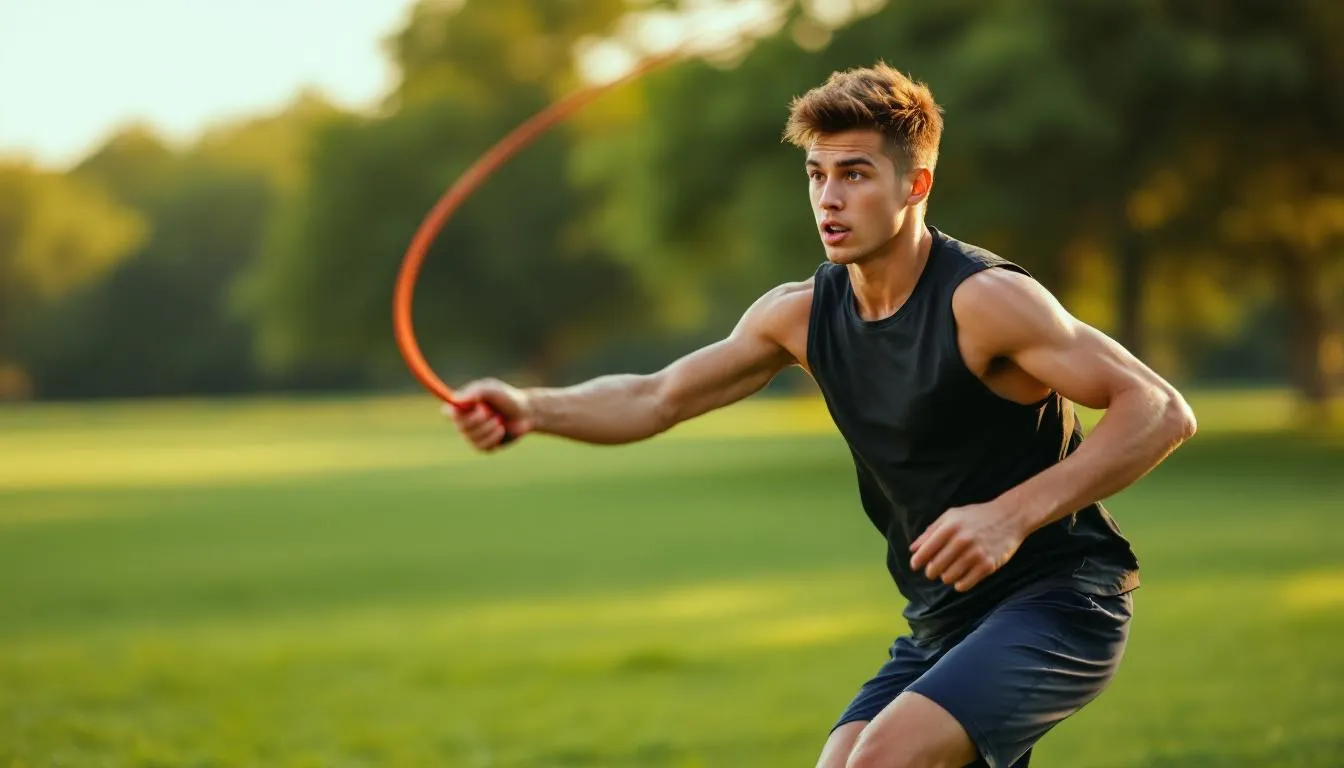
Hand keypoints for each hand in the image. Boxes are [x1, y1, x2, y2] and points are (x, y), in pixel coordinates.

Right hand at [444, 378, 534, 451]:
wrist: (525, 413)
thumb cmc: (507, 398)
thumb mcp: (492, 389)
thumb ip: (475, 392)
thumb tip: (456, 400)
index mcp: (463, 405)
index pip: (447, 412)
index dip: (452, 413)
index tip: (461, 410)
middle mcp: (464, 421)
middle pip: (459, 426)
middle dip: (477, 420)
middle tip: (490, 412)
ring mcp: (473, 435)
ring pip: (471, 438)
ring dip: (488, 428)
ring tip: (499, 420)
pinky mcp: (483, 446)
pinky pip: (482, 447)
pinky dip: (493, 438)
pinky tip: (501, 431)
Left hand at [909, 500, 1026, 591]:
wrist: (1010, 517)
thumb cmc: (977, 516)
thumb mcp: (952, 516)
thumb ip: (931, 531)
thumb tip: (913, 549)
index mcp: (950, 527)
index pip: (925, 552)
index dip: (917, 562)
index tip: (916, 565)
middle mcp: (961, 541)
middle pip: (934, 568)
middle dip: (931, 571)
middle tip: (934, 569)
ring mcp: (976, 554)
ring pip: (948, 578)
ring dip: (946, 576)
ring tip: (951, 569)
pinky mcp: (988, 566)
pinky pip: (964, 585)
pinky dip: (959, 584)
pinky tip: (962, 576)